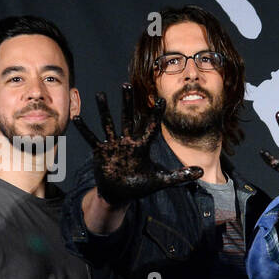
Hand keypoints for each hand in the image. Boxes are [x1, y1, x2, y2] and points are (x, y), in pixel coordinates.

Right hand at [72, 84, 201, 206]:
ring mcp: (113, 146)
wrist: (120, 194)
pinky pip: (91, 138)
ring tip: (100, 94)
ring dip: (104, 110)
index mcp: (141, 146)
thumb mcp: (161, 180)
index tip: (161, 99)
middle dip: (126, 102)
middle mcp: (127, 142)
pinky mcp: (100, 152)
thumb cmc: (139, 186)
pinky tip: (77, 118)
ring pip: (108, 123)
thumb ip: (180, 175)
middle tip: (126, 84)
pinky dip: (84, 130)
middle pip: (127, 118)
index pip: (150, 126)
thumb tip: (202, 171)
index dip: (155, 114)